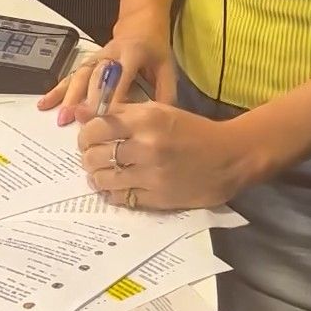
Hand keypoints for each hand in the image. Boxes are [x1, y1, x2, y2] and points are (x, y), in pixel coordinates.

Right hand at [37, 11, 177, 125]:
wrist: (140, 21)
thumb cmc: (154, 46)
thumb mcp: (167, 65)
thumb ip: (165, 92)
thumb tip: (160, 121)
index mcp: (132, 53)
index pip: (121, 76)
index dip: (114, 96)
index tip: (107, 118)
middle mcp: (110, 54)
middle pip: (95, 77)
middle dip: (87, 100)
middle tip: (81, 123)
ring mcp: (96, 57)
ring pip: (80, 75)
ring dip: (70, 97)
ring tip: (62, 118)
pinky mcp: (88, 61)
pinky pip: (71, 75)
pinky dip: (57, 90)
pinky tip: (44, 103)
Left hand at [75, 99, 257, 212]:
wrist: (229, 157)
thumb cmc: (193, 130)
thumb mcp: (160, 111)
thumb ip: (121, 113)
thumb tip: (81, 113)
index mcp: (147, 119)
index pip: (97, 127)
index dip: (85, 133)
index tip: (88, 137)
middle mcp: (146, 146)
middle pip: (94, 154)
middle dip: (88, 156)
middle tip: (93, 156)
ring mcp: (151, 174)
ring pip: (102, 178)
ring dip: (96, 176)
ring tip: (102, 172)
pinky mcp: (156, 198)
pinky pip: (120, 197)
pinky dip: (112, 192)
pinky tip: (116, 185)